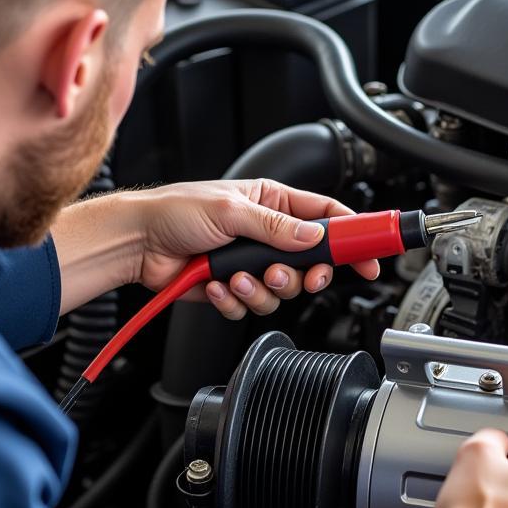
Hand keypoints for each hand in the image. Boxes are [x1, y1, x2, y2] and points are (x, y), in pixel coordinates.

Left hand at [134, 179, 380, 318]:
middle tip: (297, 277)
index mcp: (272, 203)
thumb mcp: (230, 211)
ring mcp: (251, 263)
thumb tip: (314, 238)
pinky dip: (235, 300)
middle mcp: (266, 234)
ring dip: (263, 289)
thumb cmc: (173, 211)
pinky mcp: (234, 288)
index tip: (370, 258)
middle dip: (304, 276)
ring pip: (283, 291)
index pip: (326, 218)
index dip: (353, 238)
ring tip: (239, 278)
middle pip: (311, 263)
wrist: (136, 243)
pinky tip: (218, 285)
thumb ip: (277, 228)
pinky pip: (251, 305)